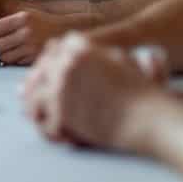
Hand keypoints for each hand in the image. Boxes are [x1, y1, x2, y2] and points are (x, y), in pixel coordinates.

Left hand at [0, 7, 74, 63]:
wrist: (69, 30)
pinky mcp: (36, 57)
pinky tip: (26, 52)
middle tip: (5, 43)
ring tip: (19, 47)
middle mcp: (25, 31)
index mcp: (20, 18)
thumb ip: (5, 24)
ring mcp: (31, 45)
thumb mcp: (24, 16)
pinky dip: (16, 60)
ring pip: (4, 57)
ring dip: (6, 55)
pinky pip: (15, 63)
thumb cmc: (41, 23)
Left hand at [19, 33, 165, 149]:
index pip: (49, 54)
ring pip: (33, 97)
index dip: (49, 71)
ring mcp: (60, 82)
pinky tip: (63, 137)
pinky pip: (41, 120)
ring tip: (54, 124)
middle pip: (38, 74)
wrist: (149, 116)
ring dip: (39, 111)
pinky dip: (50, 130)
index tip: (55, 86)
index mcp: (78, 44)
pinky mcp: (59, 107)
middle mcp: (65, 59)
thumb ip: (94, 54)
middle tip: (47, 109)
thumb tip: (66, 53)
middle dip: (39, 91)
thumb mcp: (120, 59)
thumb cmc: (140, 92)